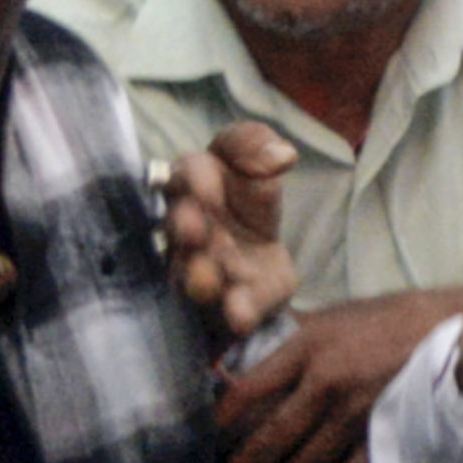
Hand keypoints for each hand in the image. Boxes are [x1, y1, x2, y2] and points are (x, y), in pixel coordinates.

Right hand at [161, 121, 297, 340]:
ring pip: (194, 272)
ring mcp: (202, 267)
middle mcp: (188, 227)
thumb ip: (258, 146)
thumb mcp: (257, 159)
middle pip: (179, 225)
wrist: (259, 254)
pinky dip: (236, 310)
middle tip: (194, 232)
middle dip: (185, 228)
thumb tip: (283, 156)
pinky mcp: (227, 300)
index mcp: (192, 182)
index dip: (194, 177)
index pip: (187, 170)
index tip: (210, 185)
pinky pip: (229, 307)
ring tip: (209, 281)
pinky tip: (240, 315)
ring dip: (201, 276)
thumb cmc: (245, 197)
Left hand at [213, 288, 462, 462]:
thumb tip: (239, 360)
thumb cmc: (389, 320)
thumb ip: (290, 339)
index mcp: (310, 348)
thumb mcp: (334, 317)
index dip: (218, 421)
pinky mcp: (383, 438)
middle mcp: (327, 384)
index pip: (250, 390)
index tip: (197, 447)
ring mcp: (356, 416)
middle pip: (269, 439)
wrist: (455, 329)